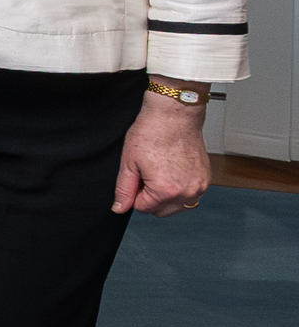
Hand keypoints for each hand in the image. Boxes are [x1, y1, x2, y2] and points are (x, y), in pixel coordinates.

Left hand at [114, 92, 211, 215]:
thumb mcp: (128, 163)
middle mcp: (187, 192)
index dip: (135, 193)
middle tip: (147, 174)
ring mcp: (200, 186)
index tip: (138, 176)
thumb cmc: (152, 132)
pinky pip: (189, 195)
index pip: (143, 208)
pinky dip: (179, 189)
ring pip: (177, 206)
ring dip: (166, 196)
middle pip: (161, 211)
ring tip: (160, 171)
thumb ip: (124, 189)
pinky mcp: (206, 179)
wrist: (174, 115)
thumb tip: (120, 208)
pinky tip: (173, 170)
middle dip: (150, 197)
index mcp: (166, 191)